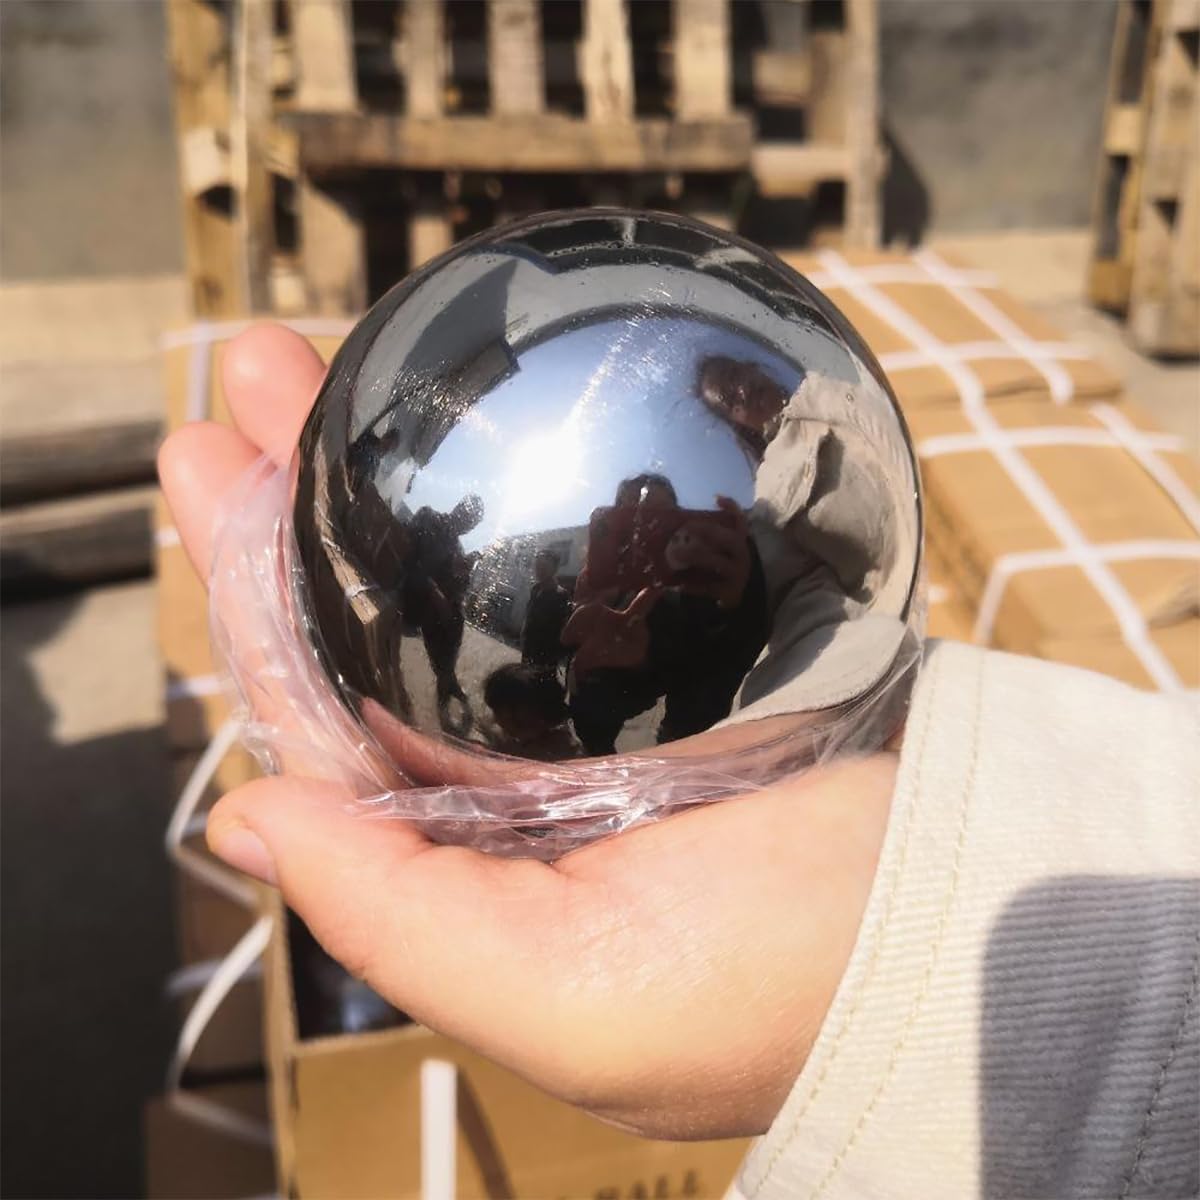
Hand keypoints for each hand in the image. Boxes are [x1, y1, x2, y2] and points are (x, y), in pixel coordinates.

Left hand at [158, 324, 897, 1139]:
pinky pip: (577, 545)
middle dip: (303, 498)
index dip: (256, 592)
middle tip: (255, 370)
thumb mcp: (565, 998)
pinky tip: (490, 407)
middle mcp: (515, 766)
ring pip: (465, 565)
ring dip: (396, 461)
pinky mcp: (678, 638)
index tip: (204, 465)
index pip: (323, 707)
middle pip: (377, 614)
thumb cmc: (771, 982)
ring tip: (326, 351)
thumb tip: (245, 819)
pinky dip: (530, 477)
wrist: (959, 910)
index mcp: (465, 844)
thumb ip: (397, 922)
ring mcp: (596, 693)